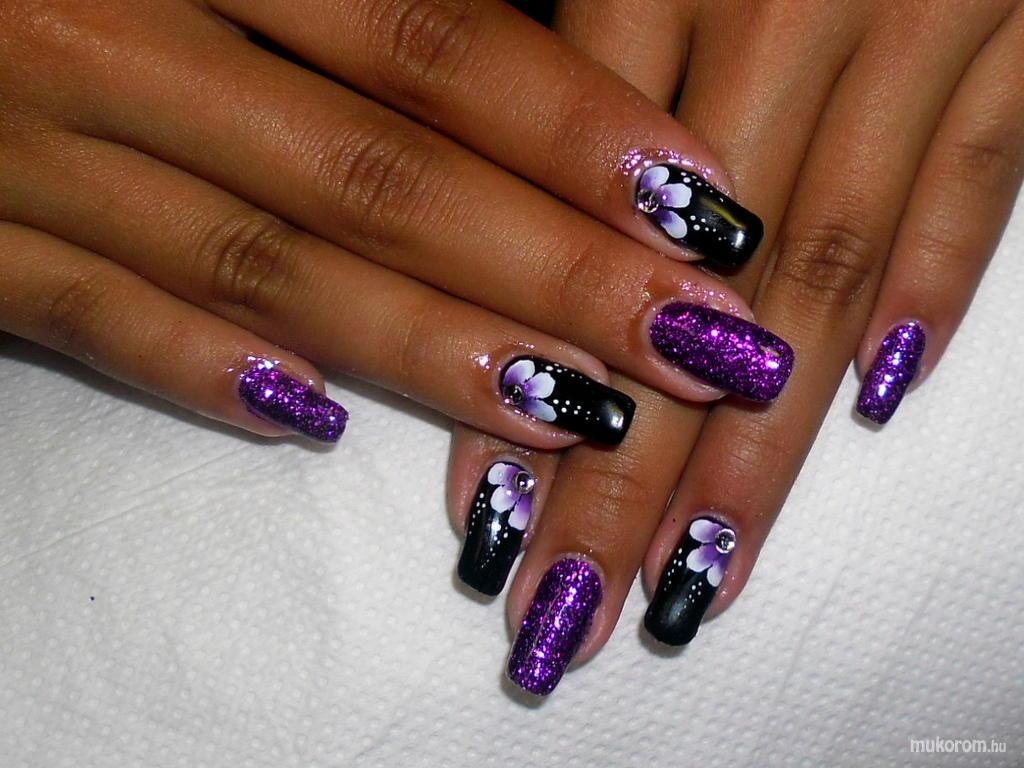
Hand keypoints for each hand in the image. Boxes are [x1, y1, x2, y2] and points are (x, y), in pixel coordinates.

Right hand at [0, 0, 781, 447]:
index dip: (574, 129)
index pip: (426, 41)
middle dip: (548, 270)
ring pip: (261, 265)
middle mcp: (119, 35)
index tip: (704, 207)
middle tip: (691, 343)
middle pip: (374, 174)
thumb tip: (530, 35)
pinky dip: (199, 368)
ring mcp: (27, 146)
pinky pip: (85, 316)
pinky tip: (314, 422)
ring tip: (573, 412)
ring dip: (425, 346)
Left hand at [449, 0, 1023, 694]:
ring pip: (824, 279)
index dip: (529, 388)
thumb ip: (548, 57)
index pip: (568, 232)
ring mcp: (922, 18)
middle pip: (689, 303)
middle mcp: (784, 8)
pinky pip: (978, 178)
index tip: (485, 527)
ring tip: (695, 585)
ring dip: (759, 453)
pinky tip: (871, 405)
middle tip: (567, 615)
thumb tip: (484, 211)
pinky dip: (932, 287)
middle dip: (627, 481)